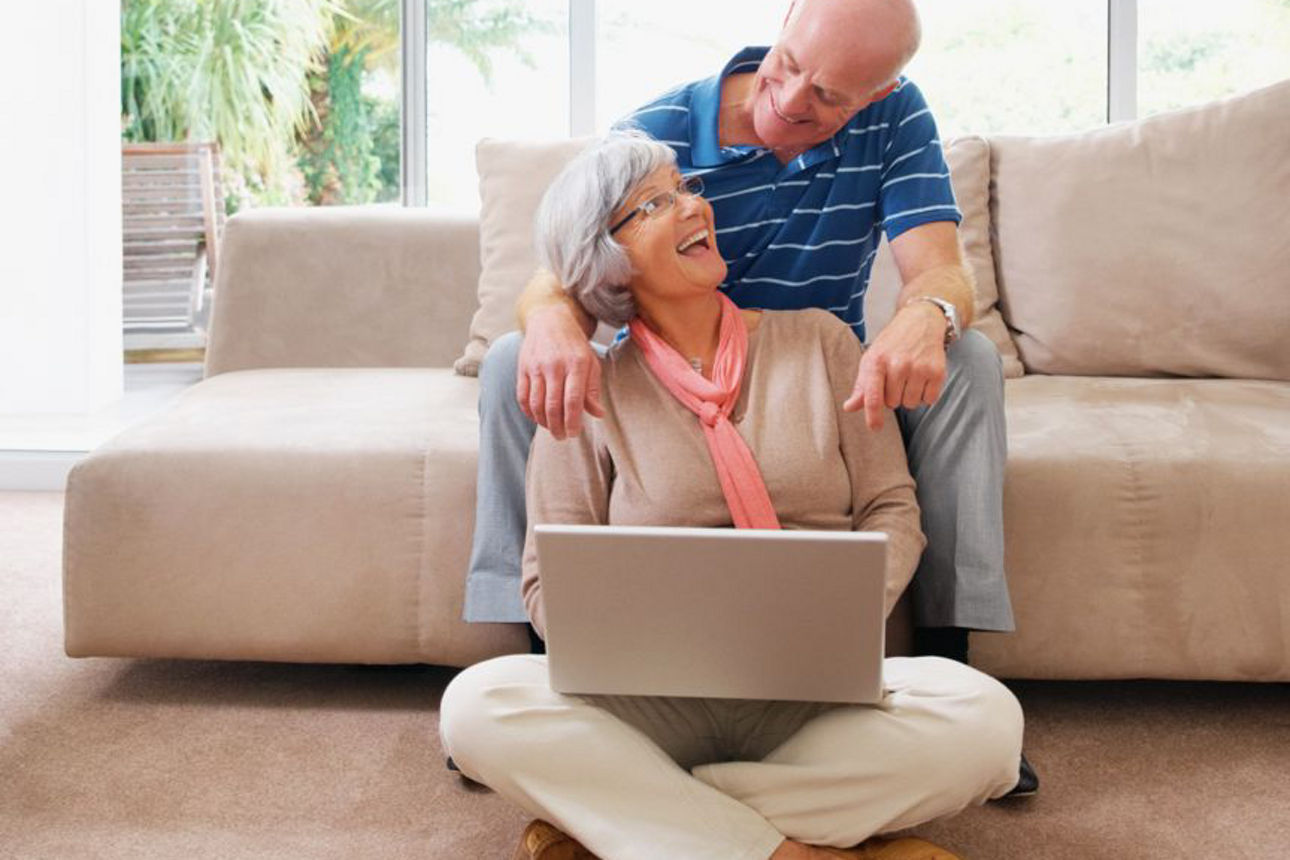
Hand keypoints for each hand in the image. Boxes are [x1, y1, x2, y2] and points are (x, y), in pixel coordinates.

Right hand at [517, 304, 604, 438]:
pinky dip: (529, 412)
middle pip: (553, 405)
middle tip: (562, 436)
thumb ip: (593, 390)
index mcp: (576, 364)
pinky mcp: (523, 368)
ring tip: (552, 429)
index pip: (573, 399)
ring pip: (536, 403)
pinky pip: (523, 396)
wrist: (550, 321)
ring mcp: (536, 367)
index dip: (573, 421)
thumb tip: (598, 414)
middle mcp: (554, 365)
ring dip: (543, 421)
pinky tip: (538, 418)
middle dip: (557, 426)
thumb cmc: (574, 346)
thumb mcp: (591, 363)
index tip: (574, 433)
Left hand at [843, 302, 947, 430]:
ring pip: (911, 403)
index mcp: (877, 361)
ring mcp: (919, 367)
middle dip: (893, 396)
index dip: (873, 416)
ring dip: (909, 396)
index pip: (873, 396)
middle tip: (896, 378)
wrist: (920, 322)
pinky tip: (922, 378)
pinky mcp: (937, 371)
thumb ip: (861, 386)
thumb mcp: (871, 359)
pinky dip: (925, 394)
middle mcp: (898, 364)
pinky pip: (929, 399)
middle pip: (893, 403)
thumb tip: (849, 407)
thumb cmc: (891, 344)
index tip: (875, 428)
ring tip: (909, 377)